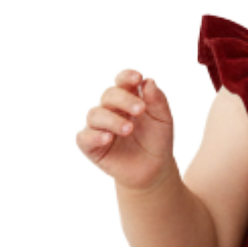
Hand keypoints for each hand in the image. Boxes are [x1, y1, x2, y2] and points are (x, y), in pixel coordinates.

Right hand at [76, 70, 175, 191]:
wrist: (154, 169)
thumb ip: (158, 101)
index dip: (126, 77)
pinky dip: (94, 136)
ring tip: (129, 129)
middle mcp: (111, 109)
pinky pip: (84, 137)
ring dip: (112, 119)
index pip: (122, 82)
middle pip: (109, 95)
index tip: (137, 78)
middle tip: (141, 109)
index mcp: (128, 99)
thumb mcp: (163, 120)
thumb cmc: (157, 140)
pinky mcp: (91, 146)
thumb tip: (149, 81)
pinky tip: (108, 138)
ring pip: (95, 114)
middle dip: (124, 99)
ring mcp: (99, 127)